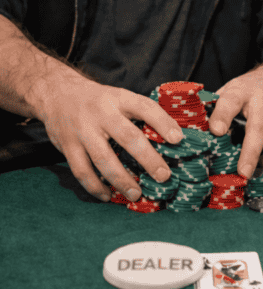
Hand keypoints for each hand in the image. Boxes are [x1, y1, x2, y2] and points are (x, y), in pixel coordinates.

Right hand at [33, 71, 182, 201]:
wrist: (58, 93)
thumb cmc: (99, 100)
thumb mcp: (119, 97)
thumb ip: (140, 114)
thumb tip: (174, 137)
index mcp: (119, 98)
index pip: (145, 107)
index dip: (163, 123)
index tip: (178, 139)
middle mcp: (101, 113)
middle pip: (127, 137)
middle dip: (148, 158)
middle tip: (164, 176)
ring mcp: (82, 130)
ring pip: (103, 159)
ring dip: (121, 180)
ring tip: (137, 194)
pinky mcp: (67, 145)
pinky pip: (82, 170)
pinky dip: (95, 186)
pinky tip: (107, 196)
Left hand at [209, 65, 262, 178]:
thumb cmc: (247, 91)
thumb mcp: (229, 91)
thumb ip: (215, 110)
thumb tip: (195, 135)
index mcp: (242, 91)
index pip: (230, 102)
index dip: (222, 117)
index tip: (216, 132)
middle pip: (259, 129)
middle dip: (250, 153)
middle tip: (242, 173)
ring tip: (254, 172)